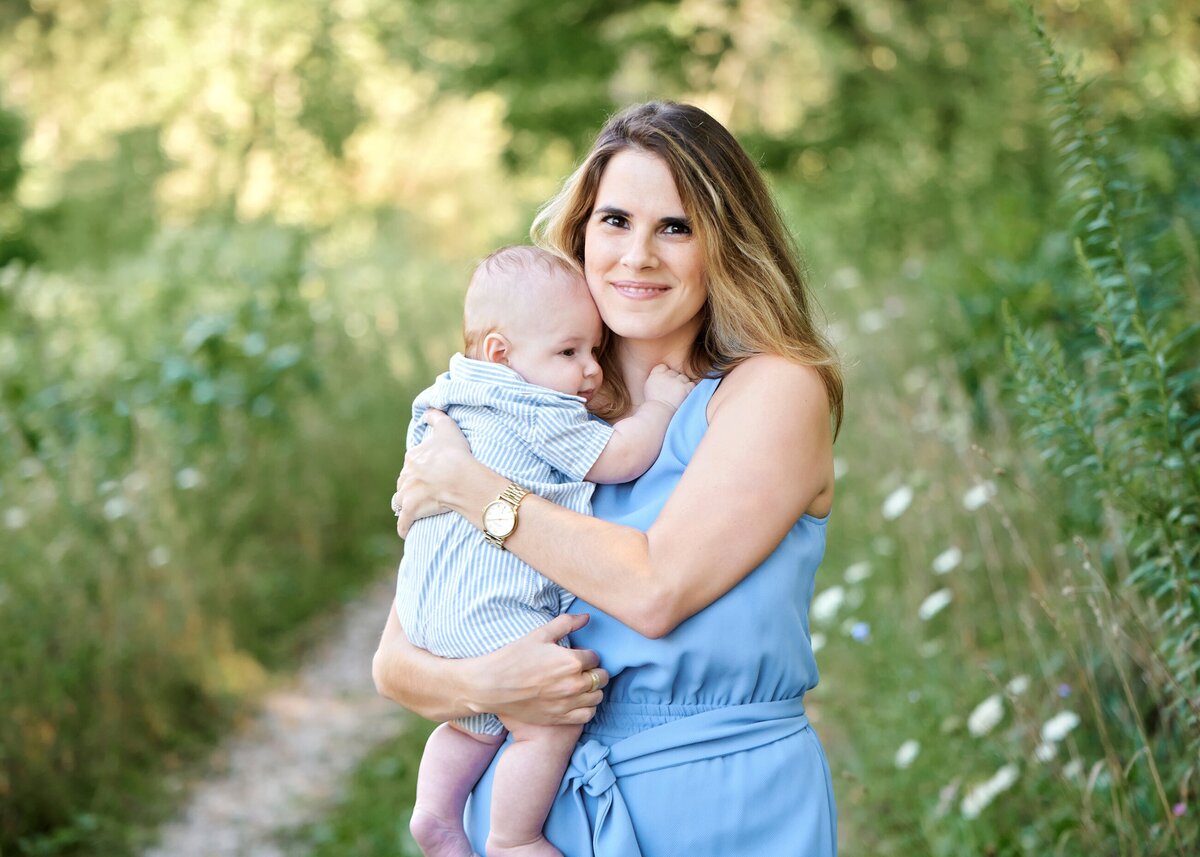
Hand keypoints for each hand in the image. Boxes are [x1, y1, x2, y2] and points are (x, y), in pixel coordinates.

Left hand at [394, 409, 474, 537]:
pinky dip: (404, 527)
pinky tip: (405, 531)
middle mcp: (406, 475)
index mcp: (413, 457)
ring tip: (411, 509)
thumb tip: (428, 411)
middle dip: (410, 487)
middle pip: (405, 482)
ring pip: (399, 501)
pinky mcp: (411, 510)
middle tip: (423, 492)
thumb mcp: (447, 427)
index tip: (429, 473)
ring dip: (403, 505)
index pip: (412, 464)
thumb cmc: (456, 453)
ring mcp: (407, 493)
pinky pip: (403, 522)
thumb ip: (436, 416)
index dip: (420, 469)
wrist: (460, 477)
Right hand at [473, 613, 608, 725]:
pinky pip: (587, 715)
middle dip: (595, 671)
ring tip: (581, 684)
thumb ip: (566, 624)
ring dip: (593, 689)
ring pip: (597, 697)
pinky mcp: (559, 718)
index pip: (595, 658)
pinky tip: (578, 701)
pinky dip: (587, 708)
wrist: (491, 685)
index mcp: (571, 661)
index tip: (578, 656)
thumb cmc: (513, 657)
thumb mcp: (539, 634)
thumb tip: (587, 617)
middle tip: (582, 669)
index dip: (587, 655)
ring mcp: (567, 703)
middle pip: (601, 678)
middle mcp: (574, 684)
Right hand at [643, 364, 694, 410]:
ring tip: (678, 396)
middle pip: (674, 373)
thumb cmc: (653, 406)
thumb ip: (656, 380)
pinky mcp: (685, 388)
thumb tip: (663, 378)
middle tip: (672, 393)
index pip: (663, 367)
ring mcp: (677, 381)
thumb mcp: (649, 389)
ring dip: (683, 385)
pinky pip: (691, 385)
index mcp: (655, 375)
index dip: (665, 374)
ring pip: (684, 378)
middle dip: (675, 381)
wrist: (659, 414)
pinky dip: (689, 390)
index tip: (665, 383)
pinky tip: (684, 398)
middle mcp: (666, 375)